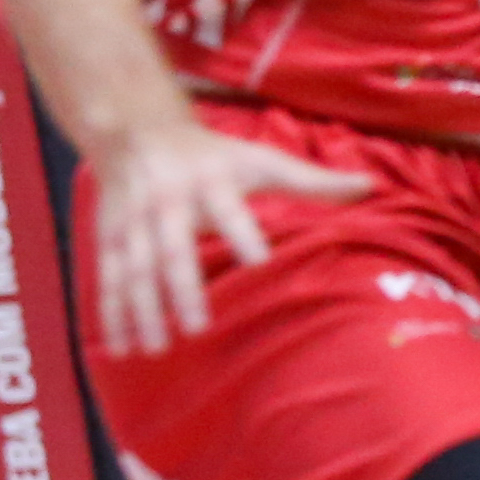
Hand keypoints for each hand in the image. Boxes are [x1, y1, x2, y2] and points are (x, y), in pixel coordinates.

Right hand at [90, 109, 370, 357]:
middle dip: (181, 289)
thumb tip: (373, 186)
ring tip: (156, 349)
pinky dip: (111, 313)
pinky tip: (121, 346)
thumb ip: (313, 180)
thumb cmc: (213, 154)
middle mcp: (167, 201)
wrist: (137, 130)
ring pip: (133, 269)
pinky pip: (107, 278)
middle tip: (198, 328)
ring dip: (141, 310)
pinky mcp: (108, 236)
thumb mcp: (261, 159)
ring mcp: (132, 221)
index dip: (243, 233)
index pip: (229, 210)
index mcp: (210, 182)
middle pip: (172, 248)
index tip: (260, 262)